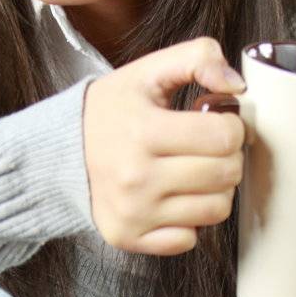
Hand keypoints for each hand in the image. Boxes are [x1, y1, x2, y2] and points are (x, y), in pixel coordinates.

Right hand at [81, 37, 246, 256]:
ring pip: (217, 210)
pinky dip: (189, 220)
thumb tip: (237, 86)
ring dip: (215, 189)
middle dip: (228, 156)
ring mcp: (133, 213)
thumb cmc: (110, 112)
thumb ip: (198, 57)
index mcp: (143, 131)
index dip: (232, 126)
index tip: (217, 122)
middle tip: (207, 147)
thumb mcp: (147, 71)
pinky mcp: (130, 238)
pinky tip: (174, 198)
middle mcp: (136, 177)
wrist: (59, 155)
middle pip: (226, 174)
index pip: (225, 136)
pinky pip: (190, 239)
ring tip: (193, 172)